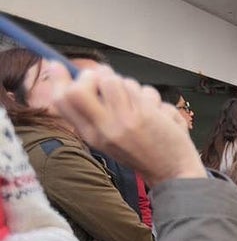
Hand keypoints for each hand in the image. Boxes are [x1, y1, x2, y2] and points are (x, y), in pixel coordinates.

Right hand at [51, 66, 203, 183]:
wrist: (174, 174)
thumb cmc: (145, 153)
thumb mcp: (110, 139)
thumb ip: (95, 112)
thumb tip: (84, 77)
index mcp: (91, 135)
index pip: (61, 101)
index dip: (57, 79)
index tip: (58, 65)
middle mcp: (102, 128)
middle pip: (79, 87)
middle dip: (95, 76)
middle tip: (111, 83)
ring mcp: (122, 121)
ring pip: (113, 80)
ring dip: (129, 85)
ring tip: (141, 103)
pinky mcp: (144, 116)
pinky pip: (139, 88)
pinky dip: (150, 95)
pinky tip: (158, 113)